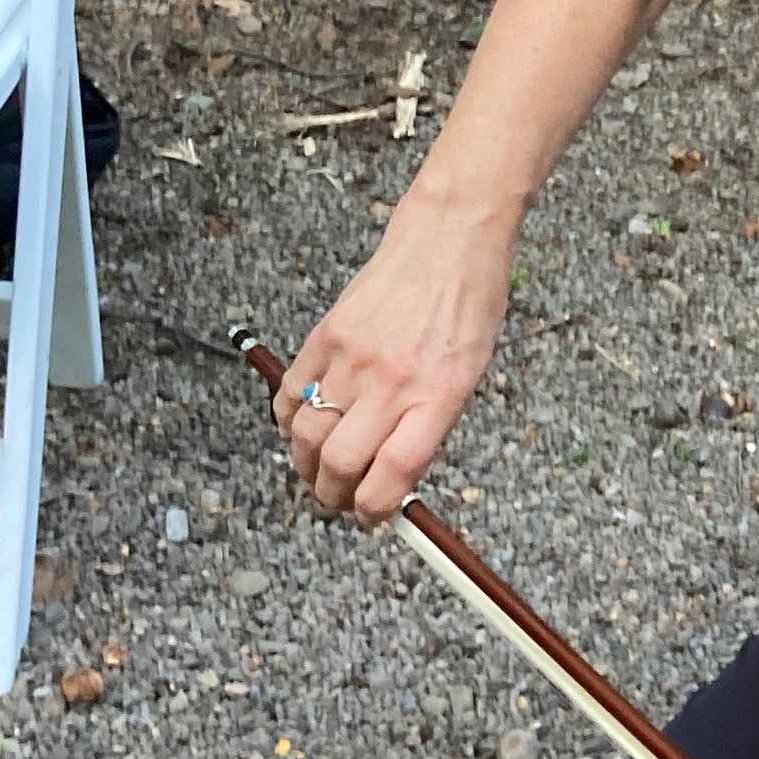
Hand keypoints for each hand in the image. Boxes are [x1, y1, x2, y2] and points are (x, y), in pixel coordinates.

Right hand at [272, 195, 514, 526]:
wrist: (448, 238)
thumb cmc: (471, 303)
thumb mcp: (471, 371)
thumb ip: (431, 423)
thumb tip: (394, 475)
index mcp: (440, 394)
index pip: (396, 472)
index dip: (377, 509)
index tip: (373, 519)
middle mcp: (394, 380)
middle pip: (341, 463)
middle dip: (334, 497)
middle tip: (339, 501)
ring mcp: (353, 357)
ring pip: (307, 435)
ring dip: (305, 467)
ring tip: (317, 472)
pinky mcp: (324, 335)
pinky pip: (289, 394)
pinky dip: (287, 422)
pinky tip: (300, 428)